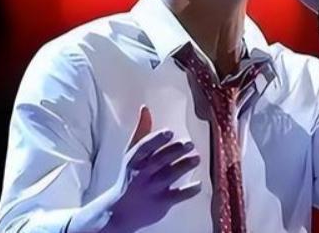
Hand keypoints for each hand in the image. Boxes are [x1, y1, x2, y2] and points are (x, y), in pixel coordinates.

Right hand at [105, 106, 201, 231]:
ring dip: (184, 166)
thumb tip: (145, 107)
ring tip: (197, 158)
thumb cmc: (129, 176)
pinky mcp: (161, 203)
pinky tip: (199, 184)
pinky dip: (188, 191)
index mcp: (134, 160)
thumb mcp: (130, 154)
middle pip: (159, 160)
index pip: (144, 148)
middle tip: (189, 143)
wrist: (119, 211)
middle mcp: (142, 174)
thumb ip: (141, 131)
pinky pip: (177, 196)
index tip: (169, 132)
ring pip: (169, 176)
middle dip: (174, 151)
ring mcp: (152, 189)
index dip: (156, 140)